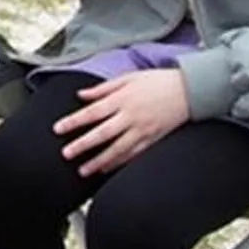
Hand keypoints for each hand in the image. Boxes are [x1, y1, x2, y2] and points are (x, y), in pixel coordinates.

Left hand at [55, 69, 189, 177]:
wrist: (190, 90)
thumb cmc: (158, 81)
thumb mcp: (129, 77)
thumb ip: (103, 88)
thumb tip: (81, 95)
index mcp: (123, 98)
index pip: (92, 112)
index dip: (74, 121)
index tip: (58, 129)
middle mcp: (131, 115)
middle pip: (102, 133)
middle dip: (83, 145)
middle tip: (66, 154)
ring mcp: (143, 130)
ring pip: (117, 149)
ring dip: (98, 161)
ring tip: (83, 170)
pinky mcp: (153, 139)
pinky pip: (133, 155)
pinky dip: (119, 163)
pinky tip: (106, 169)